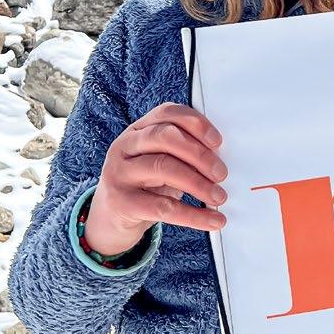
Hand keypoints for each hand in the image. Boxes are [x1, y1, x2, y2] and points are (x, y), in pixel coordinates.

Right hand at [84, 103, 228, 254]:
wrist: (112, 218)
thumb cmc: (146, 184)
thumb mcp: (161, 162)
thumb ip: (183, 154)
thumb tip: (222, 159)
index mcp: (138, 129)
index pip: (167, 113)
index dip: (195, 124)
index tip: (218, 142)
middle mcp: (124, 146)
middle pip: (165, 137)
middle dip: (199, 154)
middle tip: (221, 173)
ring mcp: (119, 172)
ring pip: (163, 168)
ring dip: (198, 184)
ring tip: (219, 197)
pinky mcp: (121, 202)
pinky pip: (162, 208)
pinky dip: (193, 215)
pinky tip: (212, 220)